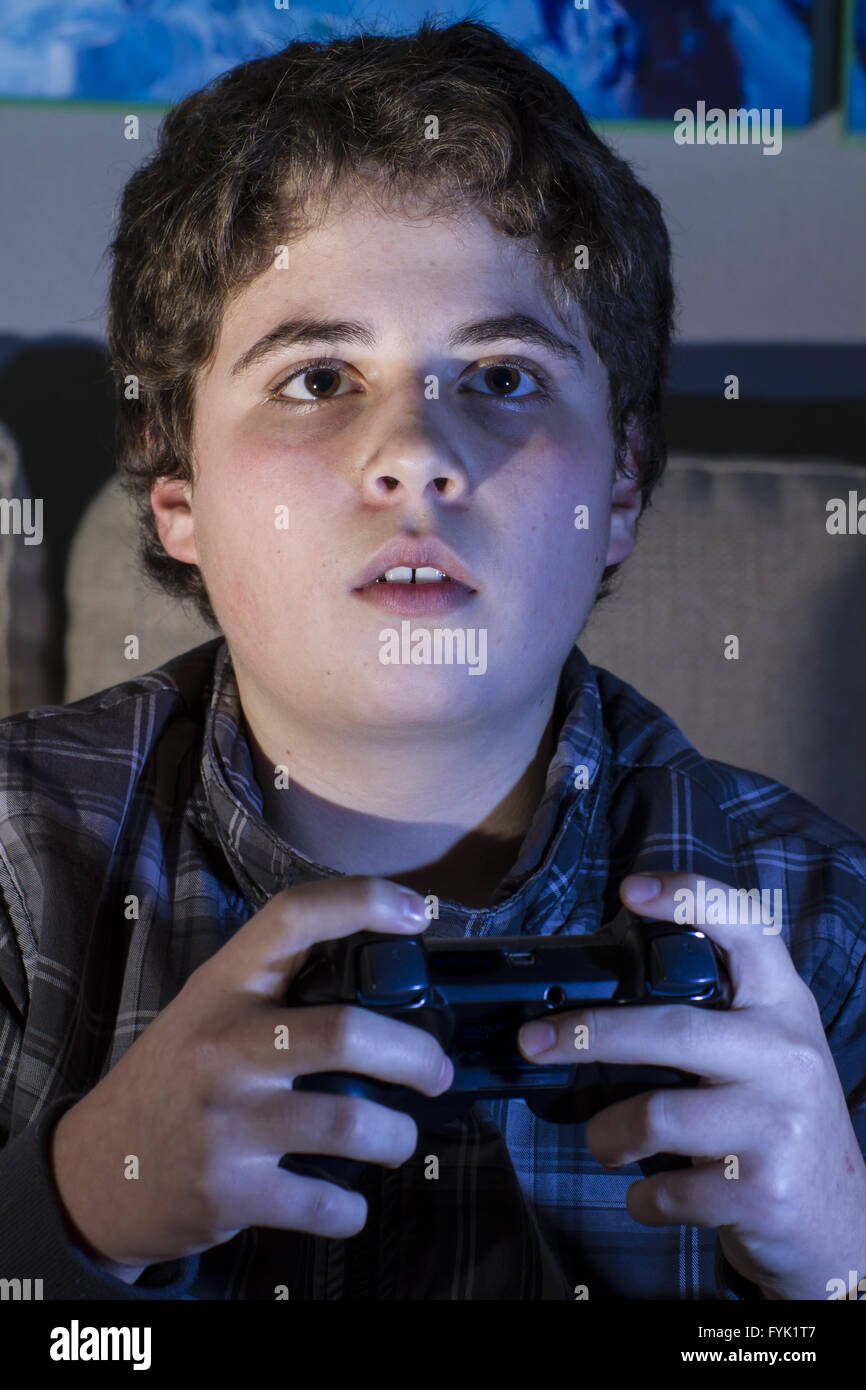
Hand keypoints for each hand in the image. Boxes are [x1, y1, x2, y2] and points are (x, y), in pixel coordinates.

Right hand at [49, 877, 451, 1274]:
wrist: (96, 1170)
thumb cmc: (173, 1080)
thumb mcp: (207, 1010)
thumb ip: (275, 989)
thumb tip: (382, 977)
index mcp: (222, 987)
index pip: (294, 917)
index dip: (364, 901)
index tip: (416, 913)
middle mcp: (223, 1046)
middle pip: (347, 1032)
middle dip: (415, 1056)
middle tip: (435, 1071)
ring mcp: (226, 1121)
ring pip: (351, 1123)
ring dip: (396, 1137)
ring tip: (398, 1137)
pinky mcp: (228, 1190)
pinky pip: (323, 1202)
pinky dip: (351, 1208)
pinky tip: (348, 1200)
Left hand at [518, 871, 865, 1299]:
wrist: (839, 1224)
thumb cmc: (776, 1121)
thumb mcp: (762, 1052)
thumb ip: (708, 1017)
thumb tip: (592, 999)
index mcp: (783, 1007)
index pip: (748, 931)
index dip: (690, 900)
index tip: (630, 889)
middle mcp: (787, 1056)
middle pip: (674, 1031)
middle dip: (591, 1035)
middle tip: (534, 1041)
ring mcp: (780, 1125)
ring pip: (656, 1115)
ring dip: (608, 1135)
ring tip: (606, 1143)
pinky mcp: (764, 1192)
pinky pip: (667, 1189)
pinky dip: (643, 1197)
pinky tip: (653, 1194)